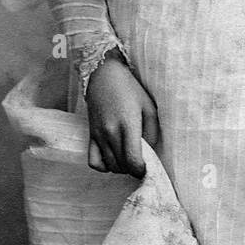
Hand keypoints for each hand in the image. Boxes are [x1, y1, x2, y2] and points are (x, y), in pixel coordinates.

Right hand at [84, 56, 159, 177]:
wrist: (104, 75)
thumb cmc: (130, 89)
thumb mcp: (149, 107)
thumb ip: (152, 132)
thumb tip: (151, 153)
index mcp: (128, 124)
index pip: (133, 159)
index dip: (141, 169)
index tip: (147, 166)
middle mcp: (111, 132)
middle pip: (122, 165)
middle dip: (134, 169)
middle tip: (141, 161)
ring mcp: (98, 135)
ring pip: (110, 166)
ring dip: (122, 167)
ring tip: (129, 158)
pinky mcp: (91, 135)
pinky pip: (93, 162)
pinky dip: (104, 166)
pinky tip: (113, 159)